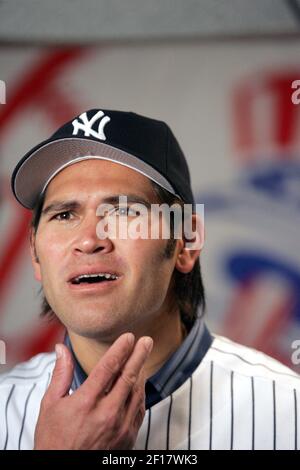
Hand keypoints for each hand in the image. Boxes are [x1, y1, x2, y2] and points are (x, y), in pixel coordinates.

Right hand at [34, 333, 152, 449]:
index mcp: (86, 402)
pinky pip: (139, 410)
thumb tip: (62, 349)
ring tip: (143, 358)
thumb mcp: (50, 405)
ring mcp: (119, 427)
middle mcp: (106, 413)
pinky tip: (139, 385)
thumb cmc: (54, 440)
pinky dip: (140, 394)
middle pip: (128, 377)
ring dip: (141, 373)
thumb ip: (61, 374)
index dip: (121, 349)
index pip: (109, 367)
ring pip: (137, 393)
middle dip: (139, 355)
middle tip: (146, 341)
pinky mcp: (127, 438)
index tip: (128, 337)